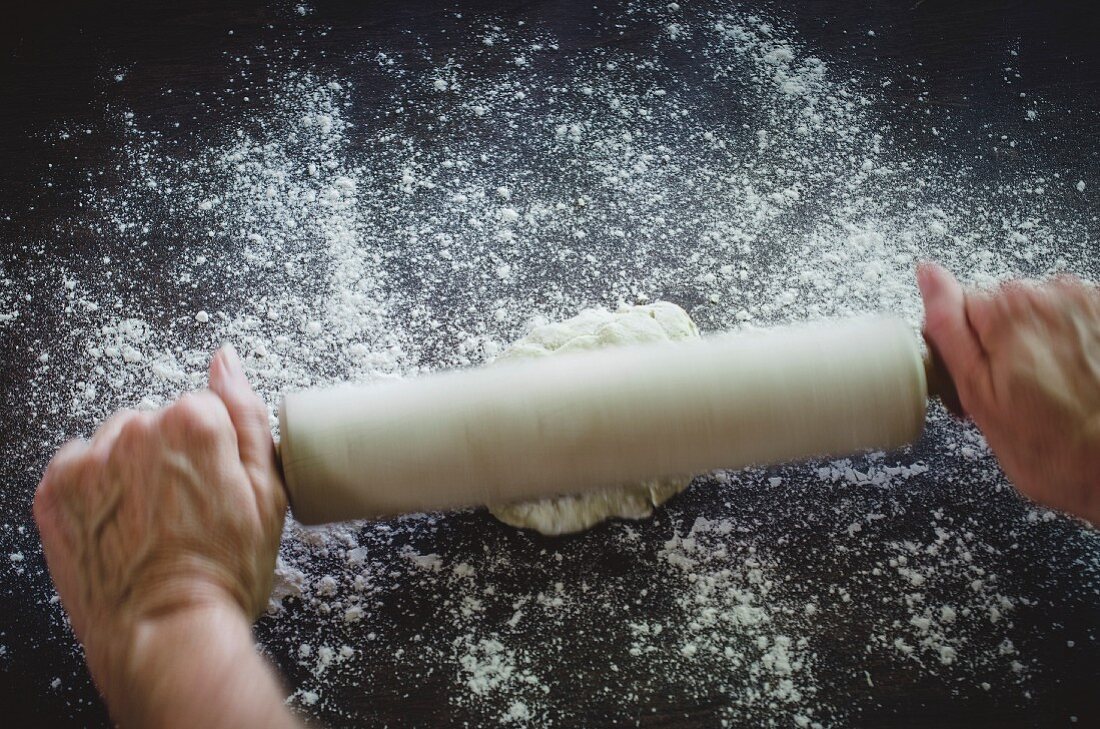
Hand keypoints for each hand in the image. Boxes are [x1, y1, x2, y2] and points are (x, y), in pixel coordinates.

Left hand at [34, 346, 290, 724]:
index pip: (205, 409)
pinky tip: (118, 525)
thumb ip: (247, 415)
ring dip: (131, 469)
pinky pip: (78, 466)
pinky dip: (96, 490)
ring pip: (117, 443)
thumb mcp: (268, 492)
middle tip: (186, 513)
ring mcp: (89, 460)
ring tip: (150, 522)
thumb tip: (226, 360)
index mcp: (194, 422)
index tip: (216, 489)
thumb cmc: (223, 572)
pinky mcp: (53, 491)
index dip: (215, 453)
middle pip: (158, 423)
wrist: (165, 633)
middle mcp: (135, 429)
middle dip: (171, 456)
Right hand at [918, 263, 1099, 524]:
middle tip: (1016, 393)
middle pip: (1002, 307)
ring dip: (1040, 344)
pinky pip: (1075, 321)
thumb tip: (927, 275)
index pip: (958, 307)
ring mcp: (1086, 303)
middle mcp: (1049, 294)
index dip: (963, 346)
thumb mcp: (979, 394)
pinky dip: (1073, 345)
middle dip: (1002, 343)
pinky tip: (1078, 380)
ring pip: (1039, 314)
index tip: (980, 378)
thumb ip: (948, 327)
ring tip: (1052, 391)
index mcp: (1004, 309)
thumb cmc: (1054, 447)